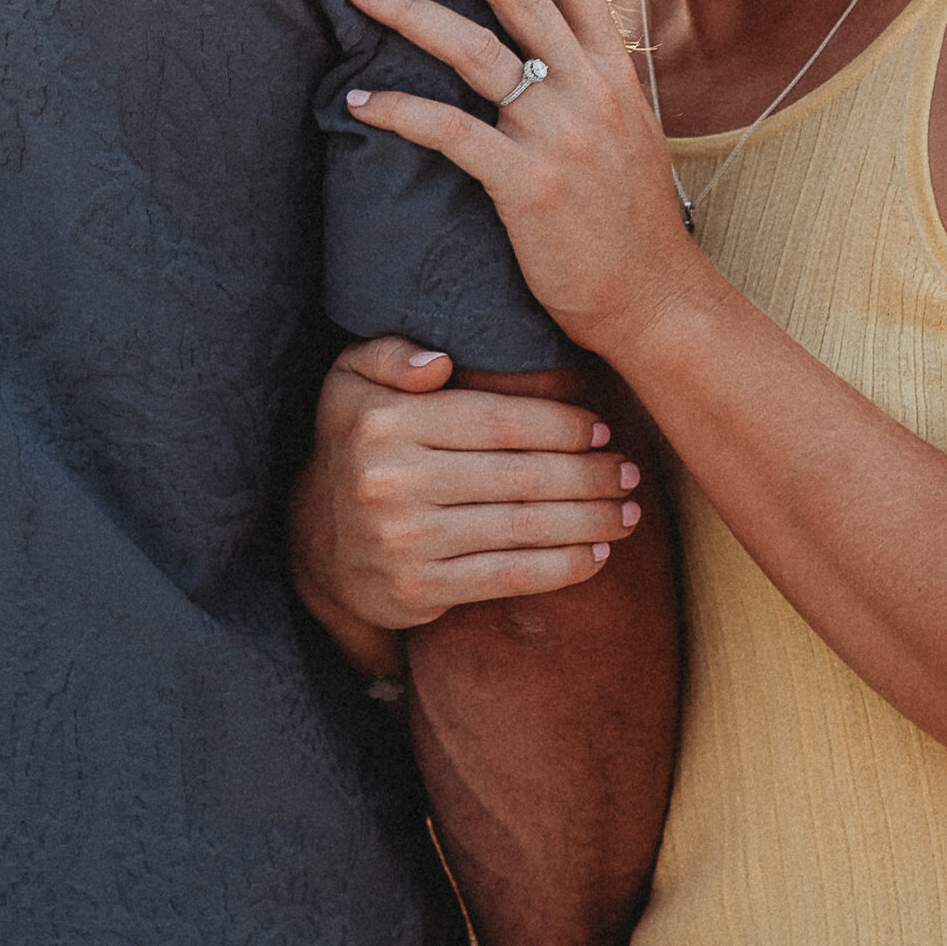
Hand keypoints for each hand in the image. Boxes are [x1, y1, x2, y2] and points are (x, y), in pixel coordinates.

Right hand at [288, 337, 643, 647]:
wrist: (316, 542)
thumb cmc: (357, 445)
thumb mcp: (349, 380)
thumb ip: (388, 354)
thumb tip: (437, 362)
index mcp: (385, 423)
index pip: (495, 422)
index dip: (558, 426)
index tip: (601, 429)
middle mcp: (392, 482)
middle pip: (518, 476)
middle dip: (587, 475)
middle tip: (629, 472)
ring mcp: (405, 542)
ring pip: (521, 528)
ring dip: (588, 521)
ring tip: (628, 512)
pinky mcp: (417, 591)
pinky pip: (506, 577)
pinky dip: (561, 567)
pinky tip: (596, 555)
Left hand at [343, 0, 694, 355]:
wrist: (655, 299)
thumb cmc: (628, 216)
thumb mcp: (626, 127)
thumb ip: (589, 74)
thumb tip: (548, 29)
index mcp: (614, 67)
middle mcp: (590, 88)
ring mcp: (559, 135)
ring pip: (474, 50)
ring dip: (409, 10)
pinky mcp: (525, 185)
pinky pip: (450, 133)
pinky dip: (399, 111)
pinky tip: (356, 99)